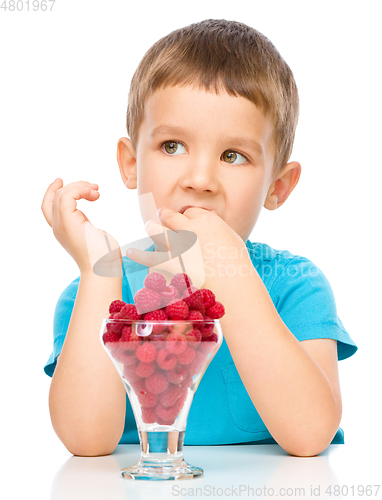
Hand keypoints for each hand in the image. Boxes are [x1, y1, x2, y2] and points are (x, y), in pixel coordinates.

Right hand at [41, 178, 121, 274]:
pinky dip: (79, 190)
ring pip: (61, 195)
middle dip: (74, 186)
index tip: (61, 180)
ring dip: (80, 187)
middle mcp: (58, 227)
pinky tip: (93, 194)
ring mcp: (62, 225)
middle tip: (93, 186)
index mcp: (63, 229)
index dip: (51, 191)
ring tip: (96, 191)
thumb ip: (85, 224)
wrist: (104, 268)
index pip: (48, 206)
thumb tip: (87, 218)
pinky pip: (67, 196)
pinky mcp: (68, 222)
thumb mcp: (93, 234)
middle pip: (54, 197)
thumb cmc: (104, 256)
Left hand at [126, 207, 247, 287]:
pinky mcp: (172, 263)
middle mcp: (190, 228)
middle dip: (165, 216)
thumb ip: (218, 228)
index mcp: (207, 220)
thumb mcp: (232, 238)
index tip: (186, 222)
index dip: (187, 217)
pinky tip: (130, 253)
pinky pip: (151, 257)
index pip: (190, 212)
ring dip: (152, 227)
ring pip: (157, 230)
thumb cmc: (238, 263)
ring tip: (149, 225)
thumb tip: (213, 219)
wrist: (234, 283)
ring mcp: (179, 245)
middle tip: (162, 215)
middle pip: (171, 216)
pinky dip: (139, 255)